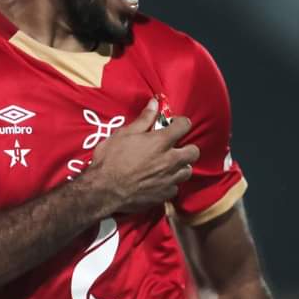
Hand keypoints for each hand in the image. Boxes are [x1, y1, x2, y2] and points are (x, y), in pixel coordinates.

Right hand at [79, 99, 199, 213]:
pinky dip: (169, 183)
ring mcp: (169, 179)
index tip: (172, 125)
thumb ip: (144, 119)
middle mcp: (170, 160)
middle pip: (193, 152)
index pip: (184, 126)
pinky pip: (175, 187)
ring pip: (187, 171)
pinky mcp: (164, 195)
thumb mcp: (124, 134)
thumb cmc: (111, 159)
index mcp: (160, 142)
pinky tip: (159, 181)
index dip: (180, 123)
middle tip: (173, 148)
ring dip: (180, 166)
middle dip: (187, 147)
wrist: (104, 190)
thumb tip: (154, 102)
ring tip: (168, 165)